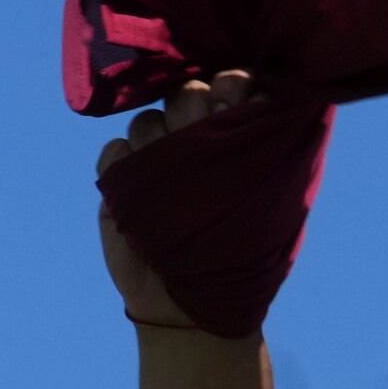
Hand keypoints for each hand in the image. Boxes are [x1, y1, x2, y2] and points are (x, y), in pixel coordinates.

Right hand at [98, 72, 252, 329]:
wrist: (192, 306)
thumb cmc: (242, 253)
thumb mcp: (272, 200)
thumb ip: (271, 146)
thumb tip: (273, 99)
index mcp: (234, 138)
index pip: (230, 82)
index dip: (230, 86)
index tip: (233, 110)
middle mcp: (193, 140)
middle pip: (186, 90)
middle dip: (194, 111)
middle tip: (202, 146)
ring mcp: (153, 158)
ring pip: (148, 120)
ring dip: (159, 145)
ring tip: (173, 189)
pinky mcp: (119, 179)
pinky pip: (114, 149)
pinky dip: (123, 165)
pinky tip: (138, 196)